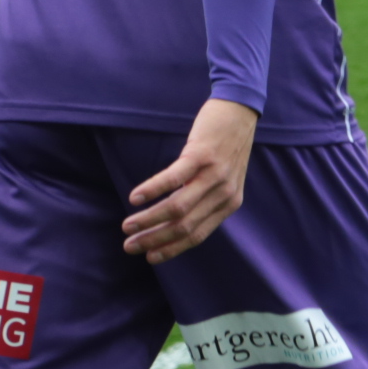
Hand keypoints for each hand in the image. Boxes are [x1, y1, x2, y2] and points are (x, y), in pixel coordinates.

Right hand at [123, 98, 258, 263]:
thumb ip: (208, 200)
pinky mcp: (201, 155)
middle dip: (154, 240)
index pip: (198, 235)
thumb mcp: (226, 179)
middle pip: (184, 226)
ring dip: (148, 220)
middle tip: (129, 246)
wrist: (240, 110)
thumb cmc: (228, 146)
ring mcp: (213, 174)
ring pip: (176, 208)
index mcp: (230, 203)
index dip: (172, 249)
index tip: (150, 258)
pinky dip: (152, 190)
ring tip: (127, 225)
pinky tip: (134, 198)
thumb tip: (178, 222)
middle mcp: (224, 193)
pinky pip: (173, 179)